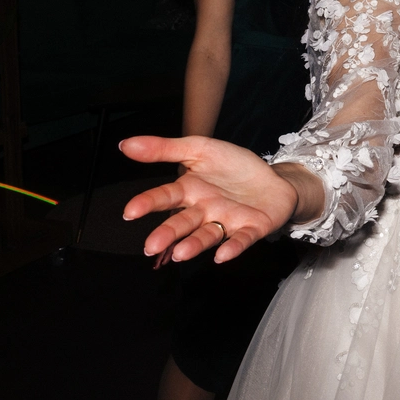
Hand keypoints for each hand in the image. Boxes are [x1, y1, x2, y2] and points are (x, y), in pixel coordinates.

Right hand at [119, 135, 304, 263]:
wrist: (273, 177)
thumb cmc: (233, 167)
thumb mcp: (200, 149)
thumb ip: (164, 148)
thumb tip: (125, 144)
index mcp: (189, 191)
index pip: (164, 197)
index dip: (147, 203)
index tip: (130, 212)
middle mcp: (204, 211)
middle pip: (182, 223)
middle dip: (167, 234)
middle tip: (151, 245)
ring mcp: (227, 221)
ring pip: (207, 235)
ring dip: (193, 245)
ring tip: (180, 253)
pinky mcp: (252, 228)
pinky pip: (241, 239)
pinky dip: (232, 247)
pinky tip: (222, 254)